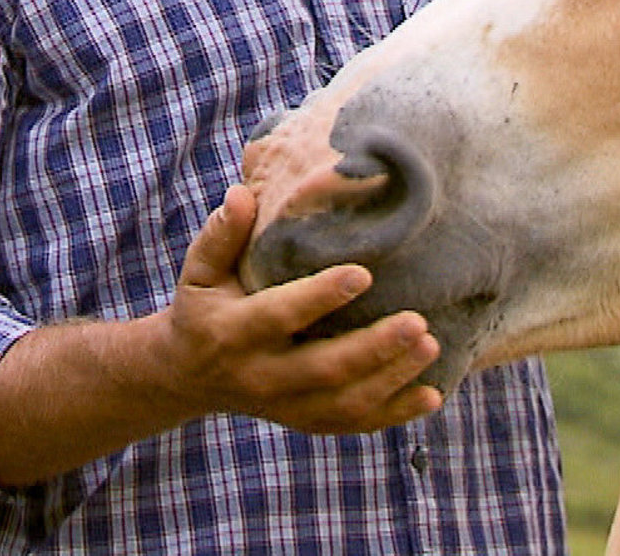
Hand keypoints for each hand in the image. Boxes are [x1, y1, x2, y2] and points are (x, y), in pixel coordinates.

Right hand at [0, 185, 443, 485]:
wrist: (187, 376)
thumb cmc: (204, 306)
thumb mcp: (199, 271)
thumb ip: (220, 236)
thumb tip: (242, 194)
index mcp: (232, 333)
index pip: (278, 316)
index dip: (319, 297)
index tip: (363, 273)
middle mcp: (260, 375)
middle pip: (322, 369)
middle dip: (373, 349)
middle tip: (418, 321)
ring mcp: (285, 405)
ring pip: (344, 403)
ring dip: (391, 380)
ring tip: (431, 345)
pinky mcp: (305, 421)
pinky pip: (352, 425)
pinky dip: (394, 414)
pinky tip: (431, 395)